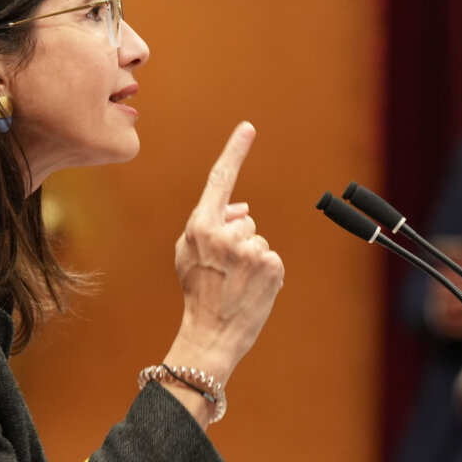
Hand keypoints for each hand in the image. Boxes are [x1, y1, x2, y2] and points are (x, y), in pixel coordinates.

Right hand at [162, 122, 284, 422]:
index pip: (220, 180)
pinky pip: (273, 258)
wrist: (210, 334)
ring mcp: (250, 249)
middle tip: (225, 272)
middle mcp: (225, 233)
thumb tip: (243, 207)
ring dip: (253, 259)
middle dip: (239, 239)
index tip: (248, 128)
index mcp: (200, 226)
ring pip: (260, 240)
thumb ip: (210, 224)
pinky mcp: (272, 265)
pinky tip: (252, 290)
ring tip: (237, 284)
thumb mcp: (187, 255)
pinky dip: (267, 273)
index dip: (234, 152)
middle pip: (245, 221)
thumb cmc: (197, 293)